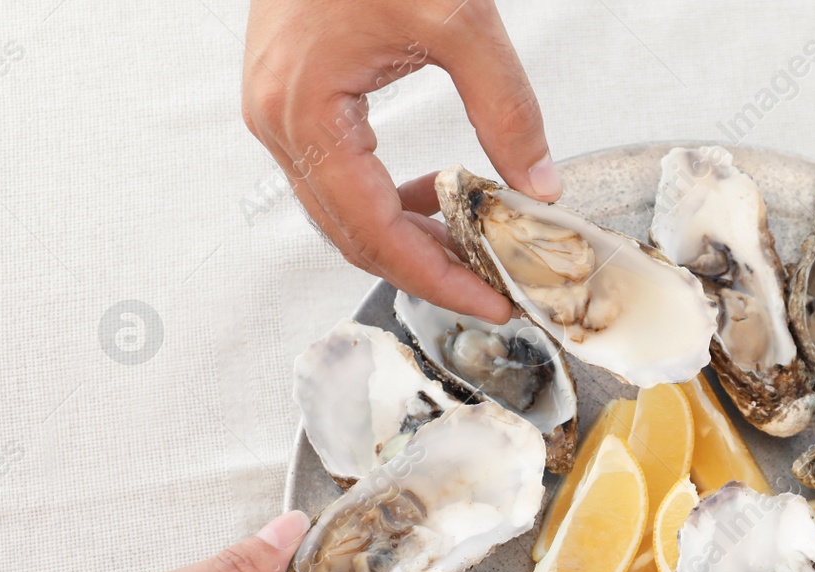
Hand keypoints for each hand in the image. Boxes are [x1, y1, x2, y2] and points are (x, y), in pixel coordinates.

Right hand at [242, 0, 560, 318]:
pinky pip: (337, 174)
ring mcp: (276, 109)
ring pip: (341, 210)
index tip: (490, 300)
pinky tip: (438, 189)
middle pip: (351, 235)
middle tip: (490, 287)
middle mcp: (276, 120)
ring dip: (407, 237)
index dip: (436, 277)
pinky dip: (388, 196)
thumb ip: (506, 108)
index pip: (373, 232)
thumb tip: (538, 186)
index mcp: (303, 111)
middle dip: (425, 269)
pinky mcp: (292, 95)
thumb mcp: (460, 19)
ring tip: (473, 245)